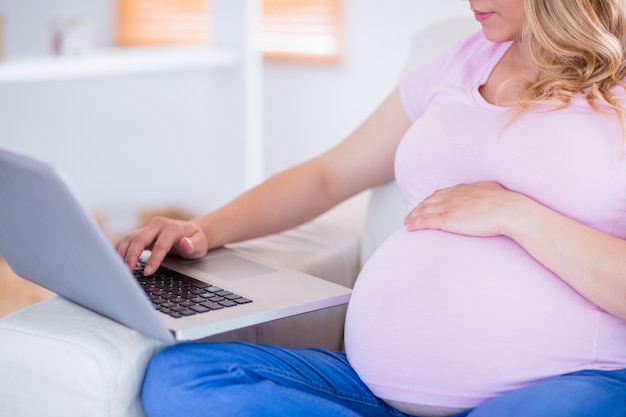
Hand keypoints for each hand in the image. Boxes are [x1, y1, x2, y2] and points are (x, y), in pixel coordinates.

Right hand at [115, 217, 208, 274]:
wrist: (190, 232)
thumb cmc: (195, 240)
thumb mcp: (201, 244)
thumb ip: (194, 244)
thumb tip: (185, 244)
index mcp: (172, 227)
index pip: (160, 244)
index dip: (153, 259)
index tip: (147, 272)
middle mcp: (157, 225)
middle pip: (139, 239)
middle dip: (132, 255)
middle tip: (127, 271)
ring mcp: (147, 228)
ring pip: (130, 238)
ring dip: (122, 253)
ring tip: (118, 269)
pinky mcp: (140, 233)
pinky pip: (126, 240)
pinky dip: (118, 249)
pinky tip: (113, 260)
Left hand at [403, 181, 522, 236]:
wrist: (508, 210)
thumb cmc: (507, 204)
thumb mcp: (493, 192)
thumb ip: (485, 192)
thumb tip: (489, 193)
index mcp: (464, 189)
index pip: (442, 193)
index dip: (432, 200)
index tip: (426, 204)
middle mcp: (452, 195)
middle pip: (429, 201)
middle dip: (419, 208)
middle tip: (411, 214)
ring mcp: (448, 207)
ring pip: (424, 210)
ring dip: (413, 216)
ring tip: (406, 222)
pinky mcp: (447, 220)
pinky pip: (425, 221)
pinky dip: (415, 223)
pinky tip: (409, 227)